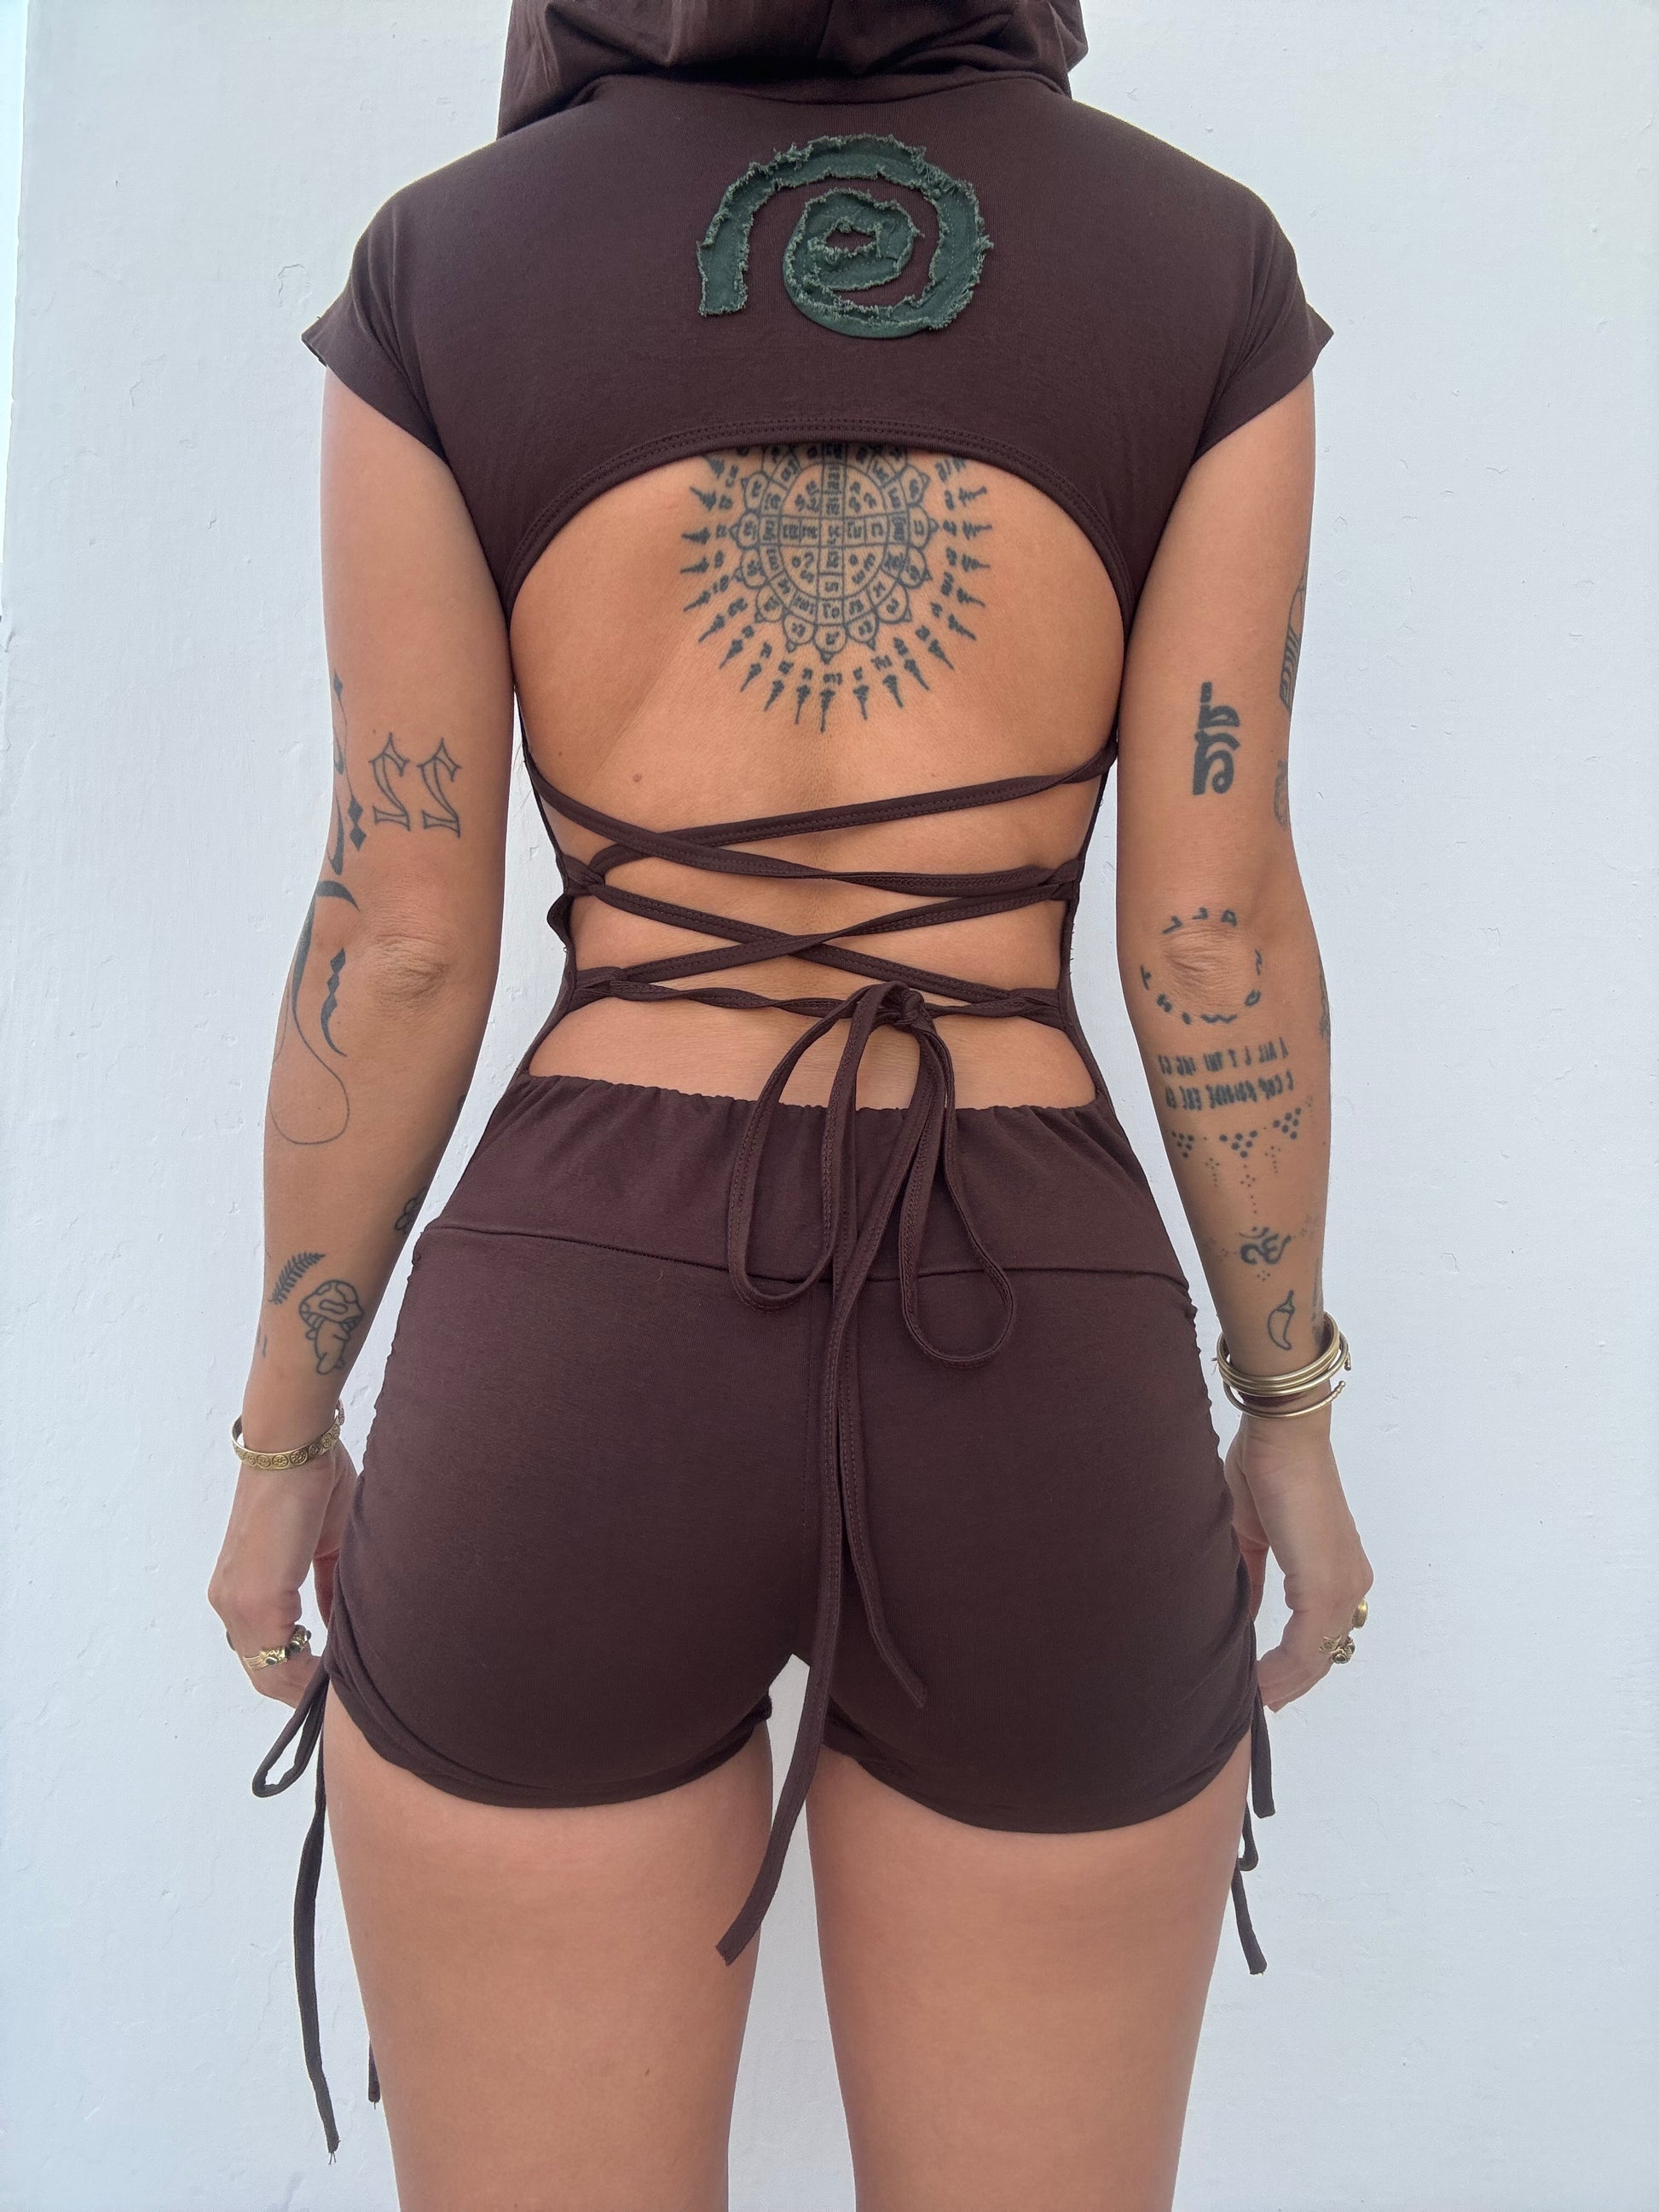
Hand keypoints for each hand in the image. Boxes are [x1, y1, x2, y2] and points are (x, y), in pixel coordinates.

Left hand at [207, 1439, 357, 1707]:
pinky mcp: (256, 1596)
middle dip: (304, 1693)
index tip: (335, 1691)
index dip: (300, 1680)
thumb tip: (344, 1628)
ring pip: (270, 1670)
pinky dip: (311, 1670)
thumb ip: (328, 1593)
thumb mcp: (327, 1550)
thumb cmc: (314, 1484)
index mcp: (244, 1591)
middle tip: (344, 1705)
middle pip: (264, 1674)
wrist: (295, 1447)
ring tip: (345, 1695)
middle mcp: (231, 1603)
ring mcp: (238, 1602)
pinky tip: (339, 1674)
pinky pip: (282, 1654)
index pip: (267, 1656)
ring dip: (308, 1686)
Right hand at [1221, 1411, 1371, 1711]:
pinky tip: (1257, 1681)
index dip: (1294, 1665)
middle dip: (1291, 1683)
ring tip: (1253, 1699)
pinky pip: (1306, 1644)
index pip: (1320, 1633)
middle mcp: (1348, 1583)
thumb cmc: (1267, 1470)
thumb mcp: (1253, 1535)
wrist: (1281, 1436)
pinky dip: (1280, 1668)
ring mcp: (1341, 1585)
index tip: (1263, 1683)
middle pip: (1324, 1652)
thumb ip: (1253, 1578)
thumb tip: (1242, 1611)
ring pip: (1317, 1655)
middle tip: (1259, 1703)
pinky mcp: (1324, 1584)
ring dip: (1284, 1682)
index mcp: (1335, 1570)